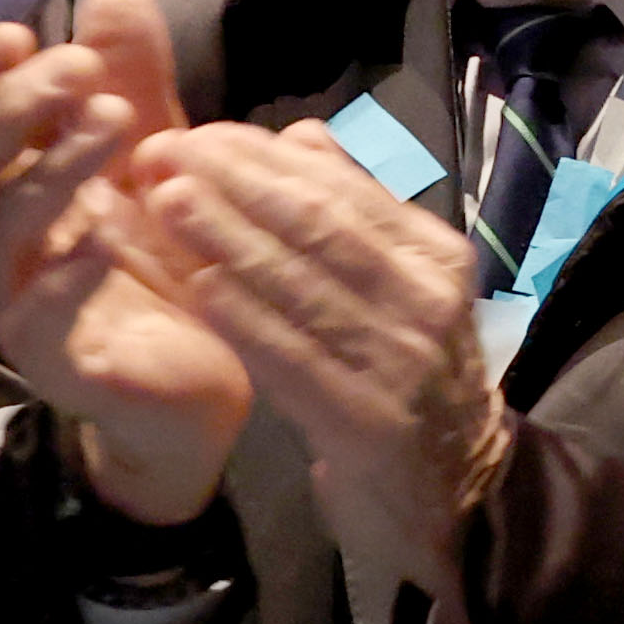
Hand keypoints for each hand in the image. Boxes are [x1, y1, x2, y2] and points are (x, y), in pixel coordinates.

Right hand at [0, 0, 249, 525]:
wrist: (203, 386)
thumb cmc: (162, 264)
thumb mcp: (152, 157)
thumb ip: (133, 77)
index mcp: (13, 191)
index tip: (15, 30)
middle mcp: (1, 245)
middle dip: (6, 111)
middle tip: (72, 67)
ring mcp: (20, 306)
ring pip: (0, 234)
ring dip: (50, 171)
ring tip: (113, 121)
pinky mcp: (58, 365)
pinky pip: (39, 320)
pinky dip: (66, 276)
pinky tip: (104, 240)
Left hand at [116, 120, 503, 612]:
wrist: (456, 490)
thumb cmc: (409, 376)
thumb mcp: (401, 287)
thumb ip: (354, 214)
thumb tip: (300, 137)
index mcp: (435, 256)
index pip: (346, 190)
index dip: (267, 158)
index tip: (200, 133)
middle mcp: (426, 299)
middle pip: (323, 227)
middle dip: (238, 185)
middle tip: (168, 153)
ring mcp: (401, 361)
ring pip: (304, 286)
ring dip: (228, 239)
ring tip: (167, 201)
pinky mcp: (367, 421)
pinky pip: (294, 357)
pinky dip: (245, 317)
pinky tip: (198, 286)